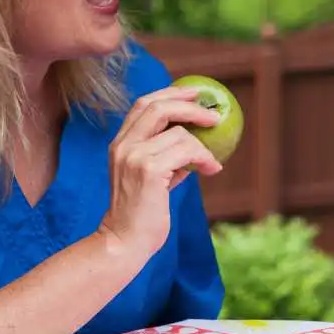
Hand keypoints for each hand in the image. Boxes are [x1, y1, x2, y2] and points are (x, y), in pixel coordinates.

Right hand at [99, 86, 223, 254]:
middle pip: (158, 107)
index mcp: (120, 144)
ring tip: (211, 163)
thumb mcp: (151, 178)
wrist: (124, 241)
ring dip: (203, 146)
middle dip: (189, 105)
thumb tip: (196, 142)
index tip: (194, 92)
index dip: (170, 93)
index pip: (143, 105)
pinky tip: (211, 169)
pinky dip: (204, 157)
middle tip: (213, 114)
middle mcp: (123, 145)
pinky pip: (187, 151)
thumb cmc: (142, 213)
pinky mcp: (148, 170)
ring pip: (179, 133)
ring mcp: (134, 156)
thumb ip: (166, 157)